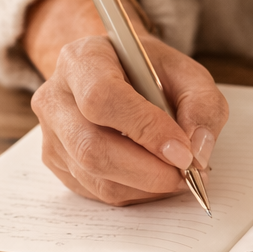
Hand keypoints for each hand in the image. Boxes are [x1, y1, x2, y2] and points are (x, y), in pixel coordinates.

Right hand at [27, 0, 227, 204]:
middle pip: (91, 147)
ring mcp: (50, 133)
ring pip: (94, 176)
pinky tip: (151, 175)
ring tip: (174, 174)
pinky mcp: (56, 162)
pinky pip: (94, 191)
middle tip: (185, 173)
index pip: (102, 98)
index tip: (182, 151)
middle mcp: (56, 96)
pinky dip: (132, 192)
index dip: (145, 129)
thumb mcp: (186, 72)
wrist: (115, 72)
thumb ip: (201, 105)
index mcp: (82, 59)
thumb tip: (197, 153)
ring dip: (144, 186)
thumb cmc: (148, 72)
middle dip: (147, 170)